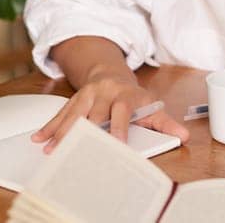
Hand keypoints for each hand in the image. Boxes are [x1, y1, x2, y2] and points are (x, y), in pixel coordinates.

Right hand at [29, 65, 189, 152]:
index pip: (122, 111)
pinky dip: (50, 126)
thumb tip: (185, 136)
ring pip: (74, 114)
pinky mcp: (74, 99)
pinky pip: (61, 113)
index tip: (117, 145)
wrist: (111, 73)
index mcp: (125, 95)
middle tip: (77, 151)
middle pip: (93, 113)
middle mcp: (104, 93)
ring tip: (52, 148)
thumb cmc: (133, 97)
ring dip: (62, 132)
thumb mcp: (151, 106)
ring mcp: (87, 95)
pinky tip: (39, 137)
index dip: (119, 127)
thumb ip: (165, 123)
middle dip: (84, 133)